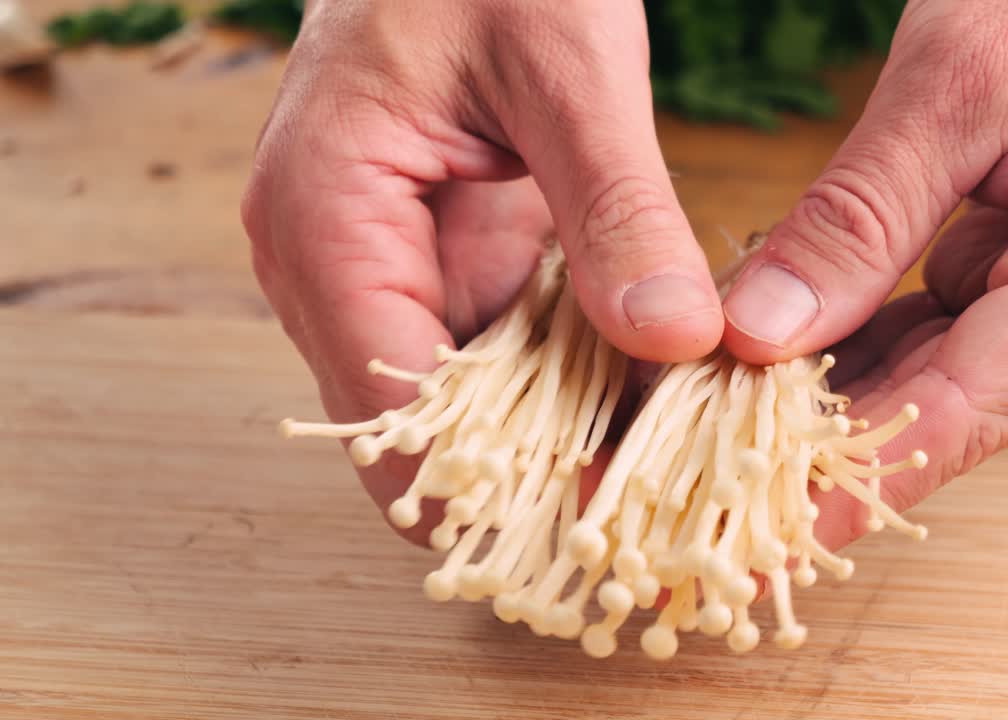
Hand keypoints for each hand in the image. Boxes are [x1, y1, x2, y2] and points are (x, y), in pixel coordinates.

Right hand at [241, 0, 724, 540]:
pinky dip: (570, 387)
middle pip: (423, 436)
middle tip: (653, 513)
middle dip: (533, 482)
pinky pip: (499, 362)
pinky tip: (651, 400)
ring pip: (466, 413)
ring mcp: (386, 274)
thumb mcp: (566, 66)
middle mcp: (333, 270)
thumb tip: (677, 338)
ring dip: (559, 445)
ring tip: (666, 471)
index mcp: (324, 222)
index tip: (608, 518)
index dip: (494, 486)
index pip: (389, 413)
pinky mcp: (444, 267)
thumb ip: (617, 205)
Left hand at [722, 0, 1007, 547]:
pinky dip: (870, 341)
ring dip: (832, 396)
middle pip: (947, 411)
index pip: (959, 416)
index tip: (741, 543)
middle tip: (690, 477)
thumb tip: (759, 335)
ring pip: (946, 379)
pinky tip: (780, 352)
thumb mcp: (960, 75)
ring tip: (712, 415)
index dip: (841, 485)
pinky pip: (958, 333)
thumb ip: (861, 215)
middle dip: (814, 445)